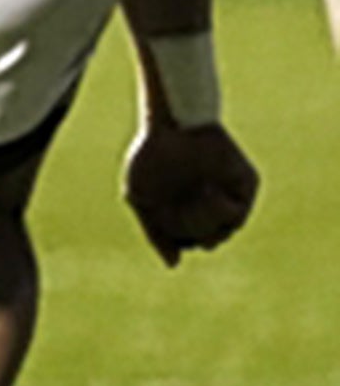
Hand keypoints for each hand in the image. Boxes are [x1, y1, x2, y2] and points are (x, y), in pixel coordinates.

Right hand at [122, 121, 258, 266]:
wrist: (172, 121)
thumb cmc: (150, 155)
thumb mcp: (139, 197)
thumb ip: (154, 232)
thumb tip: (174, 265)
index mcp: (184, 210)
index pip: (187, 240)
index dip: (177, 237)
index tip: (164, 222)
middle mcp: (208, 206)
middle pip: (208, 238)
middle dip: (193, 230)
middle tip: (178, 212)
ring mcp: (228, 195)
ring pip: (228, 229)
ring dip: (209, 222)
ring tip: (196, 199)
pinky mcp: (244, 183)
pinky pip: (241, 210)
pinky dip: (224, 209)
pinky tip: (208, 192)